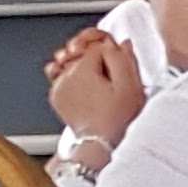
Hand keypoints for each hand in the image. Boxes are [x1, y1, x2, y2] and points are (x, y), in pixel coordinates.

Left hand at [48, 32, 146, 147]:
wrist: (100, 144)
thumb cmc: (117, 120)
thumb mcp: (130, 86)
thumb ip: (124, 59)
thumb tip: (121, 43)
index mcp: (83, 69)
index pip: (97, 44)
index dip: (111, 50)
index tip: (118, 61)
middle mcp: (66, 74)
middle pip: (81, 50)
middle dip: (95, 56)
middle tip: (108, 70)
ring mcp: (58, 86)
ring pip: (68, 61)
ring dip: (81, 64)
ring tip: (94, 76)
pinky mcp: (57, 97)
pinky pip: (59, 76)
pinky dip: (70, 76)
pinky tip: (82, 84)